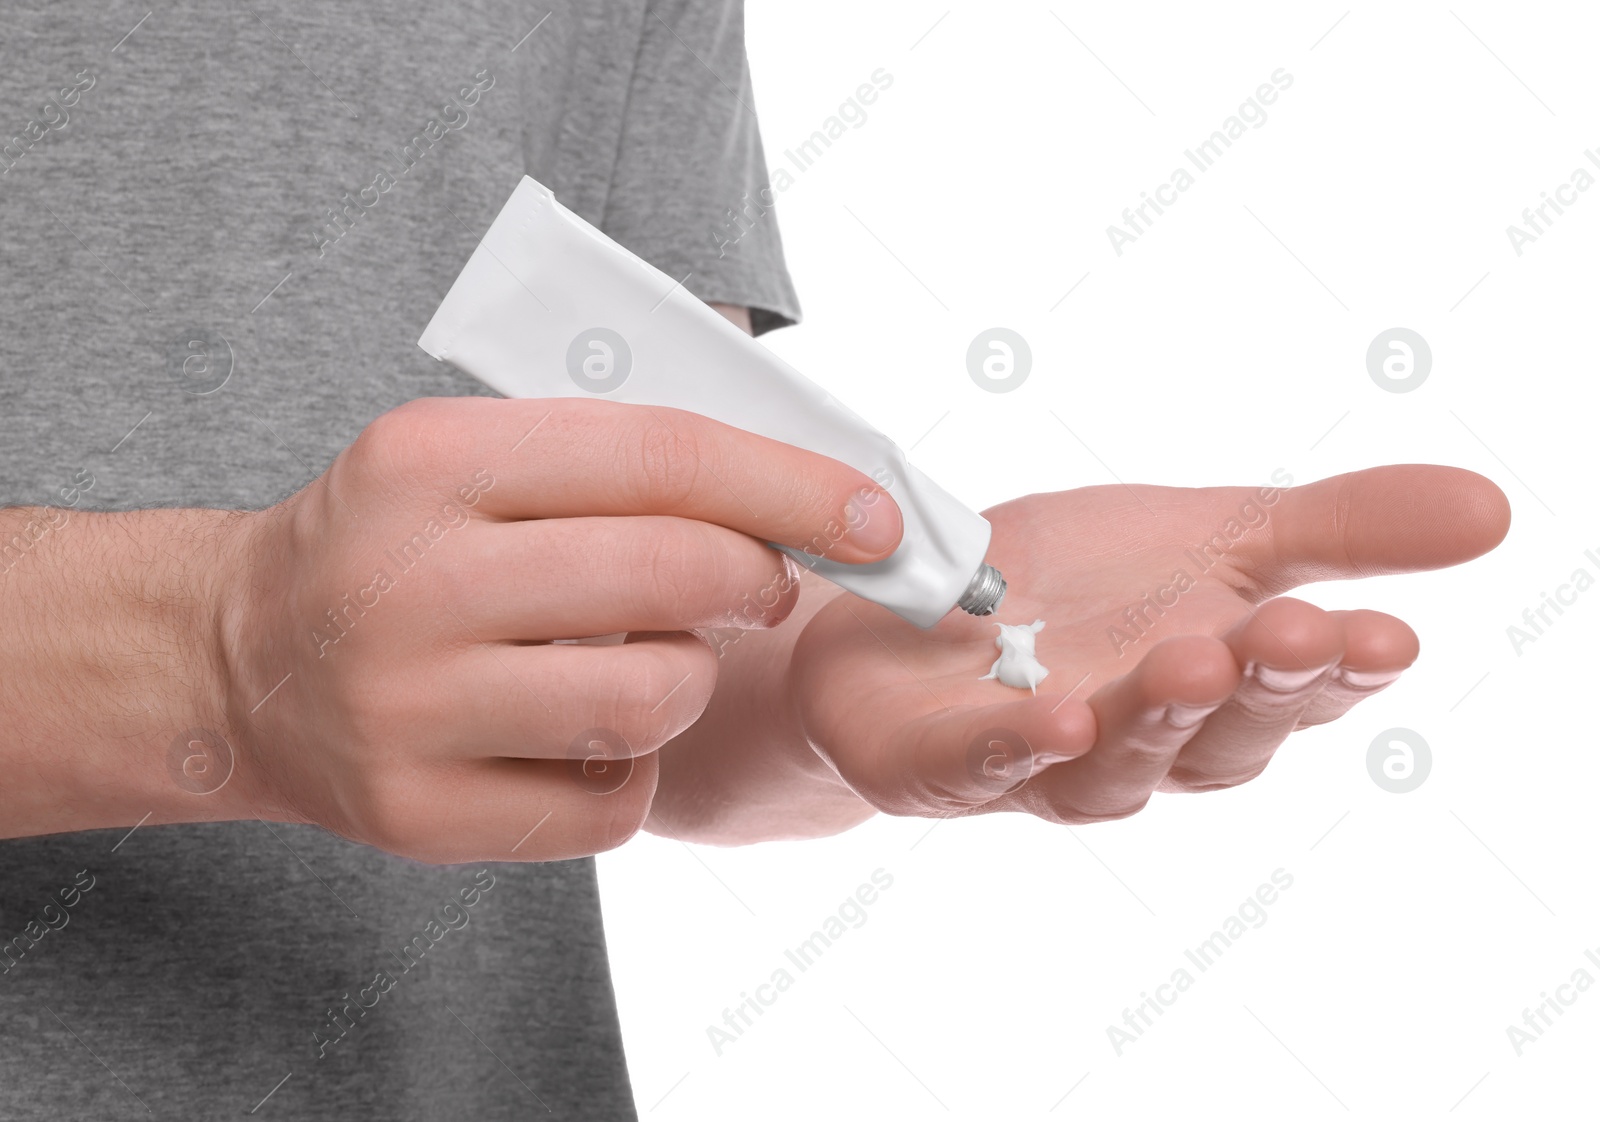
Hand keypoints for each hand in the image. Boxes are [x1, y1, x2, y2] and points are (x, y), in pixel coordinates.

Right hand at [213, 396, 900, 861]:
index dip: (795, 486)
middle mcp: (412, 582)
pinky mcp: (417, 815)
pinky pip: (612, 804)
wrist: (247, 660)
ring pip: (656, 699)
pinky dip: (634, 769)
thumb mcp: (476, 456)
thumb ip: (620, 459)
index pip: (664, 456)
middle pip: (675, 576)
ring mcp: (408, 708)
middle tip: (760, 581)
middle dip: (757, 577)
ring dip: (690, 679)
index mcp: (435, 459)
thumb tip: (808, 486)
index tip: (878, 514)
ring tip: (645, 659)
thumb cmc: (403, 544)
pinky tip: (583, 734)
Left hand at [789, 465, 1508, 822]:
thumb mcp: (1210, 534)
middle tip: (1288, 630)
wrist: (904, 609)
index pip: (1297, 689)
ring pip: (1112, 764)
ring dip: (1151, 719)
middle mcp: (1141, 741)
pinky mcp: (937, 767)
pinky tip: (1046, 724)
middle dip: (1255, 686)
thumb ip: (1336, 529)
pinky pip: (977, 769)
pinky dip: (1011, 752)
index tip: (1387, 634)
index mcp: (1216, 686)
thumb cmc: (1067, 588)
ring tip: (1186, 663)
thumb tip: (1491, 508)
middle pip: (1216, 737)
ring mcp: (1040, 765)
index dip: (1340, 668)